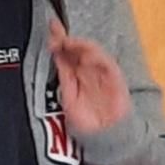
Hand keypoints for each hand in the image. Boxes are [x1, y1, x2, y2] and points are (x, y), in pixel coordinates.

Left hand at [49, 17, 130, 138]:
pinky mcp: (114, 76)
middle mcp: (88, 70)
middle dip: (65, 38)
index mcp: (76, 74)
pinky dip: (97, 56)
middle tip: (55, 30)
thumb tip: (55, 55)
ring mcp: (101, 72)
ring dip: (79, 44)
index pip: (66, 54)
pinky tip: (86, 54)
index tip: (50, 31)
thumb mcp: (68, 97)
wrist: (106, 135)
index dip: (58, 41)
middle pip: (77, 48)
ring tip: (67, 42)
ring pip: (91, 51)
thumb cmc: (87, 120)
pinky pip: (106, 62)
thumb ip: (64, 76)